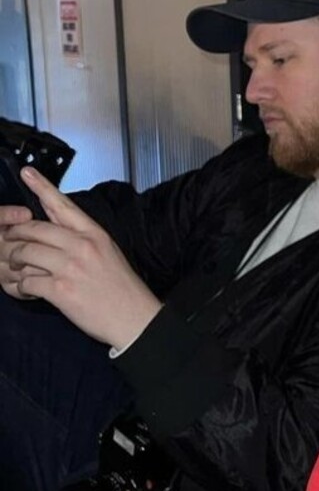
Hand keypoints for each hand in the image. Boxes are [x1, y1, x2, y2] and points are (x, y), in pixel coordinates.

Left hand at [2, 167, 162, 346]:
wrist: (134, 318)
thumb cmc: (122, 288)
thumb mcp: (108, 252)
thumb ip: (81, 238)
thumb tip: (54, 228)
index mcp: (94, 234)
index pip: (63, 204)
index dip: (42, 186)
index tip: (27, 172)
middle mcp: (81, 247)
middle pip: (34, 229)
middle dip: (15, 235)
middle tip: (9, 240)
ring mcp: (70, 268)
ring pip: (25, 253)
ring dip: (15, 262)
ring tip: (18, 268)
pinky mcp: (61, 291)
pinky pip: (27, 281)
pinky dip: (21, 286)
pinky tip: (28, 289)